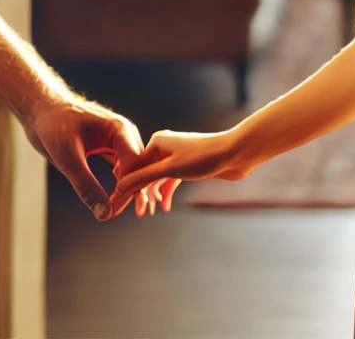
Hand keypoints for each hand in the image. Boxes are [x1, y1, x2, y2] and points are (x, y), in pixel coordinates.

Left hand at [20, 95, 142, 220]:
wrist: (40, 110)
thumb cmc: (52, 125)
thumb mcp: (67, 158)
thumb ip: (86, 186)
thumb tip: (104, 214)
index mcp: (119, 128)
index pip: (135, 164)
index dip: (129, 189)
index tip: (113, 209)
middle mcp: (123, 134)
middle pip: (138, 168)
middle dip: (135, 192)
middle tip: (129, 214)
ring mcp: (118, 141)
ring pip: (133, 170)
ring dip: (131, 190)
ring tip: (130, 211)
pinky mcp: (109, 148)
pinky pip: (122, 169)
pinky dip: (122, 184)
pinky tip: (117, 200)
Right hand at [110, 128, 254, 216]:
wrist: (235, 153)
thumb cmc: (204, 157)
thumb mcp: (170, 169)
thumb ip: (144, 178)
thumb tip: (120, 187)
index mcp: (157, 142)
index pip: (134, 166)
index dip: (127, 185)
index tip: (119, 203)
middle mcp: (165, 146)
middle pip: (146, 173)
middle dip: (141, 193)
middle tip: (137, 213)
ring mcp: (177, 156)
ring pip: (159, 178)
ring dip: (155, 195)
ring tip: (150, 213)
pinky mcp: (189, 165)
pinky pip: (171, 180)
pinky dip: (168, 192)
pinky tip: (166, 207)